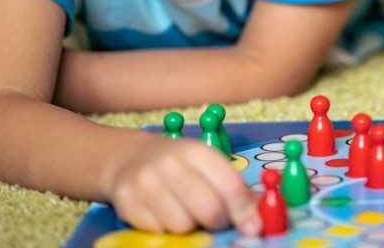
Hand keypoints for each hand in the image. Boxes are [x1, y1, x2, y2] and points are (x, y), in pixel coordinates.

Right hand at [107, 136, 260, 235]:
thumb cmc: (179, 166)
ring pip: (183, 226)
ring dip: (190, 226)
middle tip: (216, 219)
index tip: (252, 227)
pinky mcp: (127, 203)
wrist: (130, 159)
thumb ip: (234, 189)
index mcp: (197, 152)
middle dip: (219, 222)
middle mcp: (170, 164)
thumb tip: (256, 219)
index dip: (244, 211)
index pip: (229, 186)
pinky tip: (165, 214)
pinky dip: (166, 230)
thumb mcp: (208, 166)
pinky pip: (158, 232)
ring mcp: (146, 183)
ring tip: (187, 213)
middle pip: (209, 210)